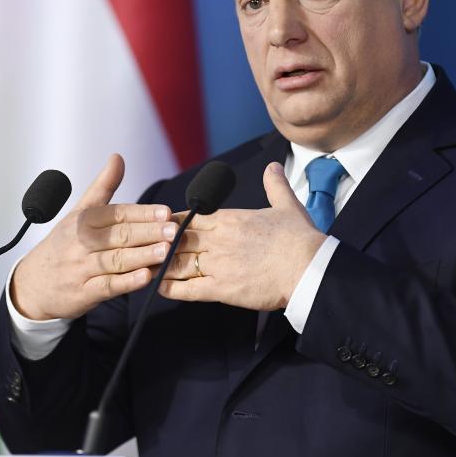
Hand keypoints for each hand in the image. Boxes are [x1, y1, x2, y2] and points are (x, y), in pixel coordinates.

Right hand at [11, 154, 177, 320]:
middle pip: (119, 236)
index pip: (116, 214)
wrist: (33, 283)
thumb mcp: (79, 212)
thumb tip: (118, 157)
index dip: (142, 213)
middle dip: (148, 232)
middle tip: (173, 230)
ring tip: (166, 251)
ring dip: (142, 255)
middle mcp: (81, 242)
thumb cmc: (65, 244)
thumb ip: (102, 187)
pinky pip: (107, 286)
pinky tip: (146, 277)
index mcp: (83, 220)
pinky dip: (127, 282)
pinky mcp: (83, 293)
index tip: (165, 212)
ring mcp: (81, 268)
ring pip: (115, 260)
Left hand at [158, 162, 327, 309]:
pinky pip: (189, 289)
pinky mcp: (222, 289)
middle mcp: (219, 240)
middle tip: (145, 248)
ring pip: (178, 263)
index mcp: (230, 219)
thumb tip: (273, 167)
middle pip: (178, 240)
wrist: (309, 268)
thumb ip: (275, 186)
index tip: (160, 225)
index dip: (172, 223)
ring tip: (145, 268)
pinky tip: (158, 287)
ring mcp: (218, 264)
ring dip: (161, 265)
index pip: (190, 217)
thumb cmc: (300, 239)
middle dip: (161, 244)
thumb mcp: (287, 206)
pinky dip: (171, 288)